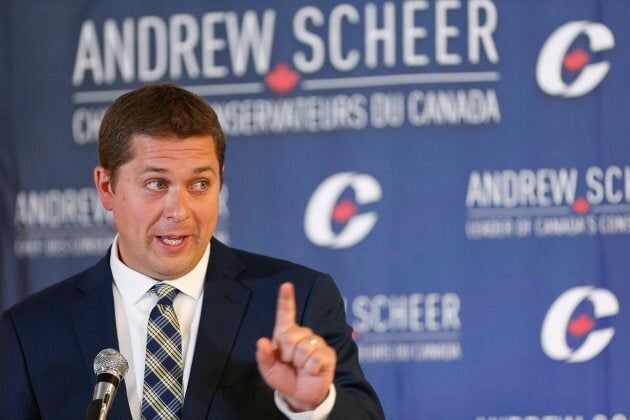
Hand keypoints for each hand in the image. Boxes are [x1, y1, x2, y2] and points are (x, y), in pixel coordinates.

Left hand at [256, 282, 335, 410]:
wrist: (301, 395)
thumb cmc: (285, 378)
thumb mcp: (269, 371)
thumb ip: (263, 357)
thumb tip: (260, 341)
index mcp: (286, 334)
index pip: (285, 314)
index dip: (286, 299)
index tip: (286, 285)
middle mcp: (302, 334)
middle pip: (291, 336)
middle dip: (287, 354)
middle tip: (290, 363)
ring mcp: (316, 342)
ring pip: (304, 347)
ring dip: (300, 363)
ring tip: (301, 367)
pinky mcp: (327, 353)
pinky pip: (316, 357)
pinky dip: (311, 368)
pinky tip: (312, 370)